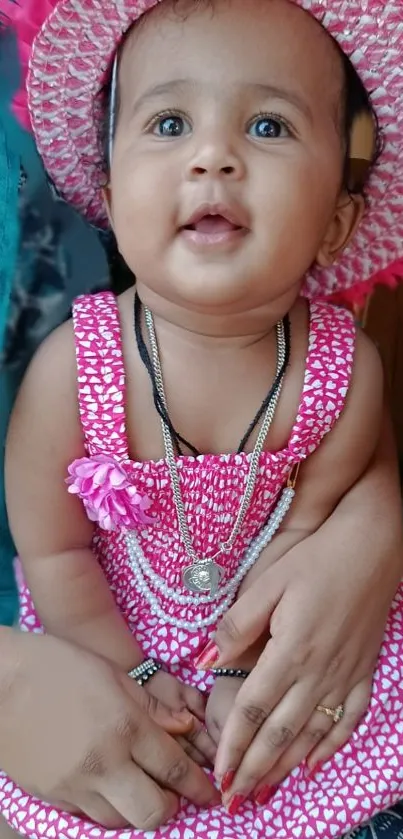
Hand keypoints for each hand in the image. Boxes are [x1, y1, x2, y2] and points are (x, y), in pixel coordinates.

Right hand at [0, 630, 219, 829]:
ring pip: (121, 821)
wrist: (0, 681)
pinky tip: (105, 783)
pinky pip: (88, 816)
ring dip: (136, 808)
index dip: (199, 786)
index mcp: (125, 726)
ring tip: (137, 785)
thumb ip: (152, 707)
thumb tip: (185, 727)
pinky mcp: (52, 796)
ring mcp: (75, 785)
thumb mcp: (113, 675)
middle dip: (171, 806)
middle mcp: (104, 762)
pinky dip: (104, 806)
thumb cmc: (58, 666)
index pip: (174, 769)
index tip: (212, 793)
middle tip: (172, 790)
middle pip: (153, 812)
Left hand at [208, 432, 401, 807]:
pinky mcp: (363, 670)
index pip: (254, 710)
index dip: (234, 745)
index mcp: (290, 650)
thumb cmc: (317, 559)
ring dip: (285, 765)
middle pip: (281, 732)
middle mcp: (318, 671)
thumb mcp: (269, 582)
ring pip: (311, 733)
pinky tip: (314, 762)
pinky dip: (330, 745)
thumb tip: (206, 659)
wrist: (372, 547)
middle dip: (254, 769)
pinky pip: (348, 719)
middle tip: (234, 800)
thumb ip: (237, 624)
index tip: (217, 773)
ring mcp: (344, 674)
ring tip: (264, 790)